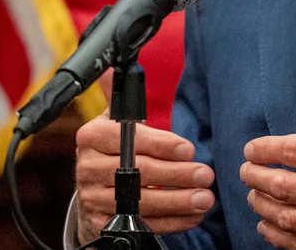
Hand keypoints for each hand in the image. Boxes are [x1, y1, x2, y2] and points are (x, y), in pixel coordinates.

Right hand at [73, 114, 215, 242]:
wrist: (92, 190)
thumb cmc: (112, 150)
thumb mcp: (113, 122)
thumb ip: (121, 101)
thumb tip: (114, 71)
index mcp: (92, 137)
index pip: (129, 139)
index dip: (161, 145)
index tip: (189, 149)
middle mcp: (89, 168)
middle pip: (138, 172)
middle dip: (177, 174)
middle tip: (206, 175)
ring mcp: (94, 198)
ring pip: (141, 202)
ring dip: (178, 202)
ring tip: (205, 198)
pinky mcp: (102, 223)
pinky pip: (141, 225)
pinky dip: (171, 222)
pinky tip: (192, 216)